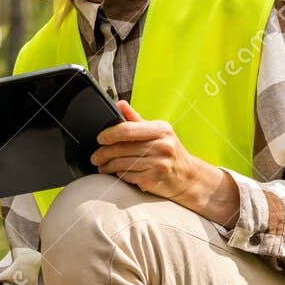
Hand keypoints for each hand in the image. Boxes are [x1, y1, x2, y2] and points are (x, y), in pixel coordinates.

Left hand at [91, 100, 239, 226]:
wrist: (188, 177)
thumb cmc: (170, 152)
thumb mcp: (158, 132)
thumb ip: (136, 120)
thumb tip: (119, 104)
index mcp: (161, 130)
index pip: (127, 129)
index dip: (109, 134)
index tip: (100, 138)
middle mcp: (162, 146)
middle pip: (121, 148)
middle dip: (103, 153)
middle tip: (95, 157)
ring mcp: (158, 164)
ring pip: (121, 164)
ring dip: (107, 166)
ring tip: (102, 166)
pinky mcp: (153, 180)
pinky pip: (128, 176)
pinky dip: (119, 175)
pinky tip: (117, 173)